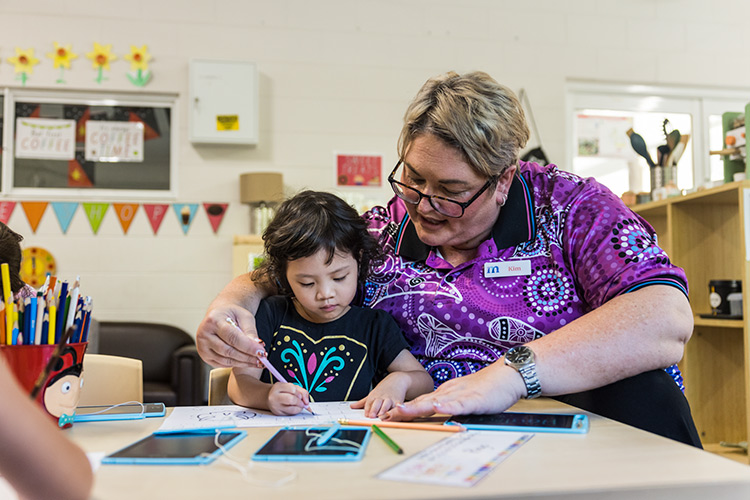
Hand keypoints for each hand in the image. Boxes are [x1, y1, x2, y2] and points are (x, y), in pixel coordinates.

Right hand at [195, 302, 265, 367]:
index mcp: (213, 320)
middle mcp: (204, 334)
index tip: (261, 351)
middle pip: (228, 351)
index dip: (248, 346)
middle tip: (262, 359)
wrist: (218, 316)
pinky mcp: (204, 356)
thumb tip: (257, 345)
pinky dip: (236, 364)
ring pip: (225, 360)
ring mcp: (202, 346)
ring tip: (257, 362)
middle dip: (247, 357)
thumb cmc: (231, 315)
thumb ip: (250, 330)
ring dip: (243, 363)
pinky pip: (222, 364)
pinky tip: (246, 362)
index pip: (232, 337)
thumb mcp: (244, 316)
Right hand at [267, 383, 311, 415]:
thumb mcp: (291, 387)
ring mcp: (275, 406)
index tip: (300, 395)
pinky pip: (290, 414)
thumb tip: (307, 403)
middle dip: (300, 402)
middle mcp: (275, 396)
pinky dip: (296, 411)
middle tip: (302, 402)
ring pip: (292, 409)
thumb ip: (302, 392)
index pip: (292, 389)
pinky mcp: (277, 413)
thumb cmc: (283, 391)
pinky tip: (295, 408)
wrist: (270, 397)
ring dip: (299, 408)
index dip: (299, 393)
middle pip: (291, 399)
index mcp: (278, 387)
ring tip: (299, 405)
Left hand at [350, 372, 408, 417]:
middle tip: (372, 416)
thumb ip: (362, 402)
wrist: (397, 381)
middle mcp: (381, 397)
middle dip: (374, 409)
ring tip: (382, 416)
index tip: (366, 415)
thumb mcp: (372, 394)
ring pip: (387, 404)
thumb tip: (352, 406)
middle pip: (377, 403)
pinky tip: (395, 412)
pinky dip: (396, 409)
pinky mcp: (398, 401)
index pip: (369, 403)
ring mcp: (390, 399)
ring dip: (384, 410)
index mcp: (374, 396)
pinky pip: (397, 406)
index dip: (368, 409)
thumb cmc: (383, 390)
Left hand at [384, 363, 525, 420]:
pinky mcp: (474, 399)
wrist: (507, 376)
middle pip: (422, 402)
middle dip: (402, 410)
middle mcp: (448, 392)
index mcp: (445, 393)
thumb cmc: (487, 388)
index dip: (403, 409)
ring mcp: (460, 395)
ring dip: (417, 408)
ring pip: (435, 401)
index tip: (387, 416)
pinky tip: (437, 407)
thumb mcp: (463, 396)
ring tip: (400, 412)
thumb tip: (434, 411)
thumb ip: (449, 403)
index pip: (420, 402)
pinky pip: (458, 403)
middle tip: (384, 417)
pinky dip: (446, 405)